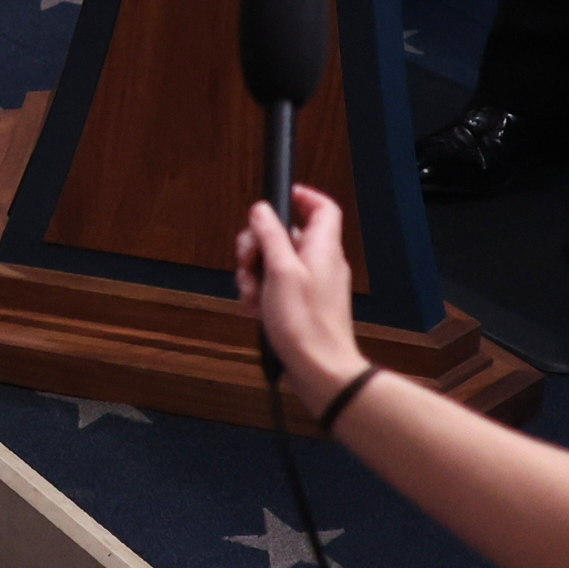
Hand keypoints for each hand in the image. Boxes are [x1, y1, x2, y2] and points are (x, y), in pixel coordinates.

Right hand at [232, 185, 371, 413]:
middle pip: (286, 234)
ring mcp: (312, 284)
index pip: (322, 207)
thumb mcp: (280, 271)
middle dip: (258, 244)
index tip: (277, 198)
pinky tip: (254, 308)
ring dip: (254, 273)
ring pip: (275, 262)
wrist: (321, 370)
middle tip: (246, 261)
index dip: (302, 196)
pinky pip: (276, 286)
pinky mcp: (302, 304)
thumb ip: (271, 235)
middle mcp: (320, 262)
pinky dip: (261, 292)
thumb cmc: (304, 322)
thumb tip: (261, 208)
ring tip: (249, 294)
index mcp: (322, 248)